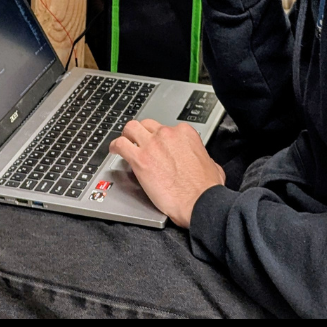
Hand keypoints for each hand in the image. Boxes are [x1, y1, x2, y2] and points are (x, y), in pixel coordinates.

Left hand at [108, 118, 223, 228]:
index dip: (160, 138)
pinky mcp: (140, 159)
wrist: (199, 201)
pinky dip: (115, 147)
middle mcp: (168, 134)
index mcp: (185, 133)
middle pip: (147, 125)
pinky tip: (115, 151)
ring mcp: (152, 145)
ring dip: (126, 136)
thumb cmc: (206, 187)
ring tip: (123, 144)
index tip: (158, 146)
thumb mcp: (211, 164)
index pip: (166, 128)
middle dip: (142, 133)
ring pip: (131, 128)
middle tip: (138, 143)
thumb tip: (199, 160)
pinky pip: (120, 145)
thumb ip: (201, 156)